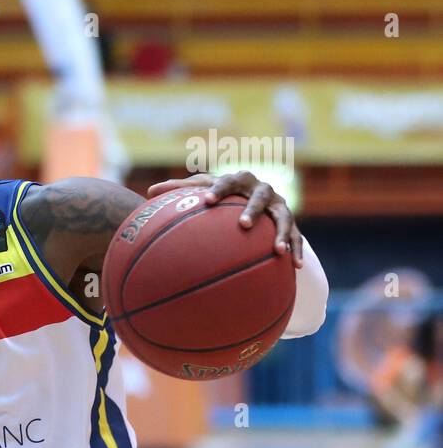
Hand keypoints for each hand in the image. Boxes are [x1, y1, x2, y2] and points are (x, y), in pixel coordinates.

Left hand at [147, 171, 302, 266]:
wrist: (254, 197)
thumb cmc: (221, 195)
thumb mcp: (203, 190)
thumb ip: (179, 190)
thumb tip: (149, 193)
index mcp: (239, 180)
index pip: (228, 181)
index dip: (218, 190)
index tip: (207, 201)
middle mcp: (262, 190)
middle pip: (260, 196)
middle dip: (253, 209)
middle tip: (242, 225)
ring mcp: (279, 206)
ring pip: (284, 217)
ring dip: (283, 233)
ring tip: (277, 251)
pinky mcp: (291, 223)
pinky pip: (298, 237)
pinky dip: (298, 250)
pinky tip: (295, 267)